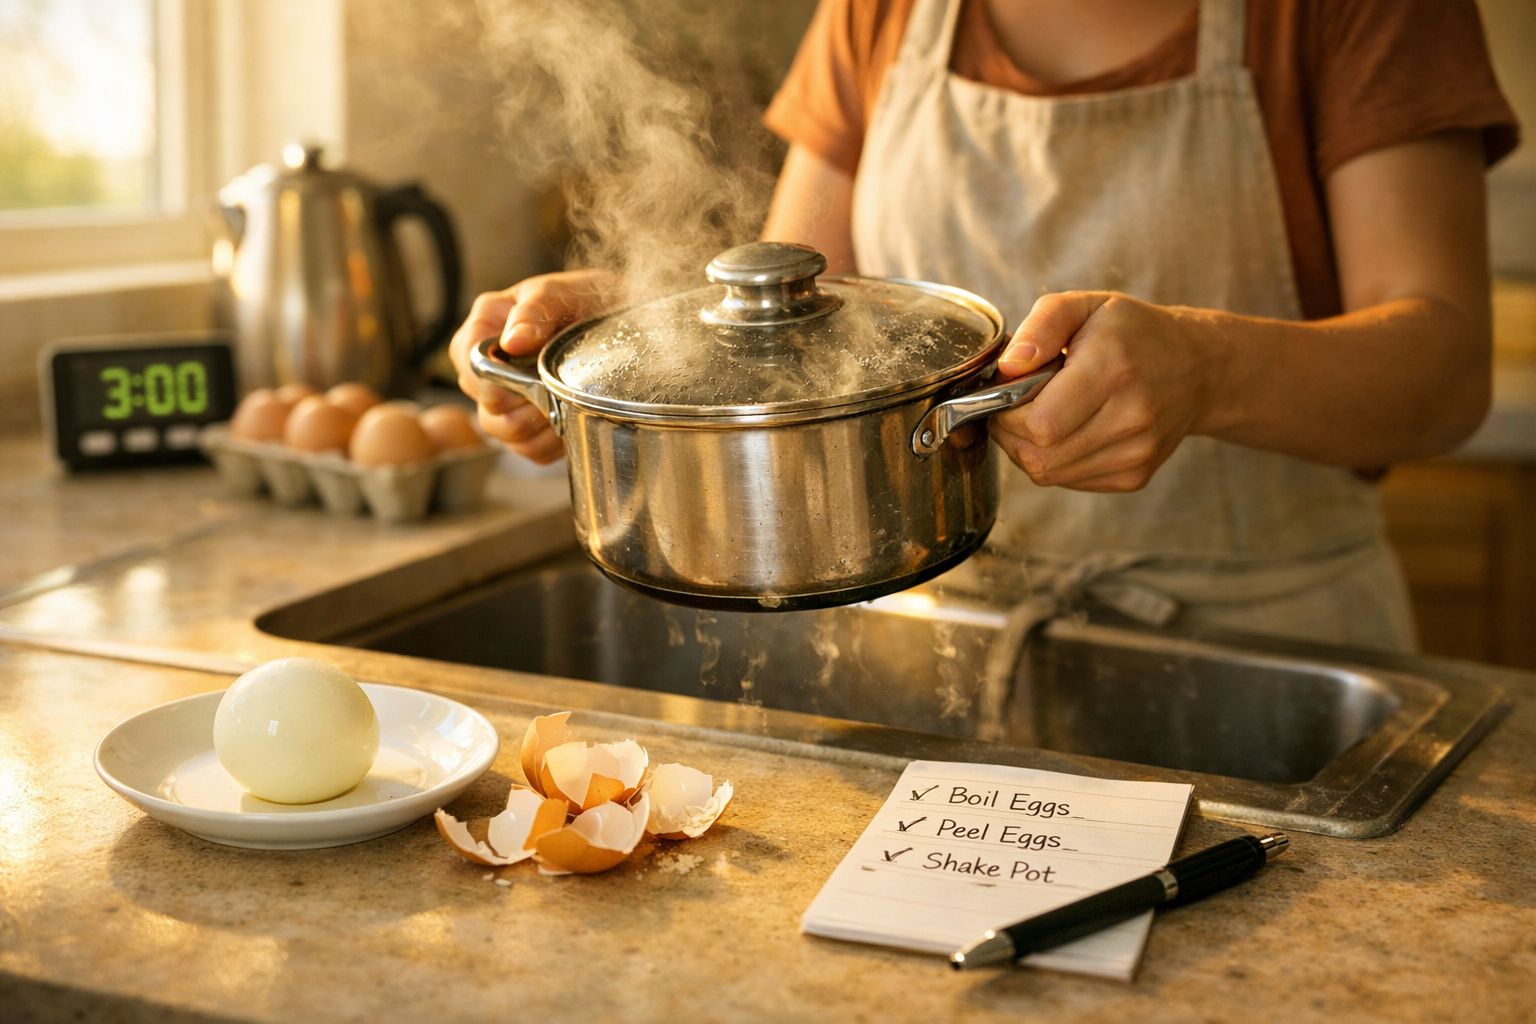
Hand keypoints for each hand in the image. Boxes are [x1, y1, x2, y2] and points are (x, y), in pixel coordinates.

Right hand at [447, 269, 614, 463]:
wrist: (618, 320)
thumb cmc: (585, 299)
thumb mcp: (563, 293)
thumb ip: (536, 310)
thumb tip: (512, 341)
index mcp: (485, 327)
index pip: (470, 366)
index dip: (497, 380)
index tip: (532, 377)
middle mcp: (487, 366)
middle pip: (488, 408)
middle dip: (528, 403)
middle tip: (561, 386)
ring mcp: (503, 399)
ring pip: (507, 434)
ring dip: (544, 424)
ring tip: (570, 401)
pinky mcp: (525, 425)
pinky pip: (529, 450)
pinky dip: (554, 441)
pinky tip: (571, 418)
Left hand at [988, 292, 1222, 491]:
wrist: (1197, 368)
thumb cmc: (1132, 333)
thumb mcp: (1085, 307)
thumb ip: (1042, 326)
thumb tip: (1009, 368)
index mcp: (1114, 369)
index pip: (1039, 423)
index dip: (1008, 412)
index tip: (1010, 391)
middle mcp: (1131, 417)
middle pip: (1039, 455)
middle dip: (1011, 433)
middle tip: (1019, 405)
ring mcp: (1137, 453)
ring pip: (1048, 473)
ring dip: (1029, 448)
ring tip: (1045, 414)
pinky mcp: (1135, 476)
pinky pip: (1068, 480)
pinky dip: (1054, 460)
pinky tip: (1069, 431)